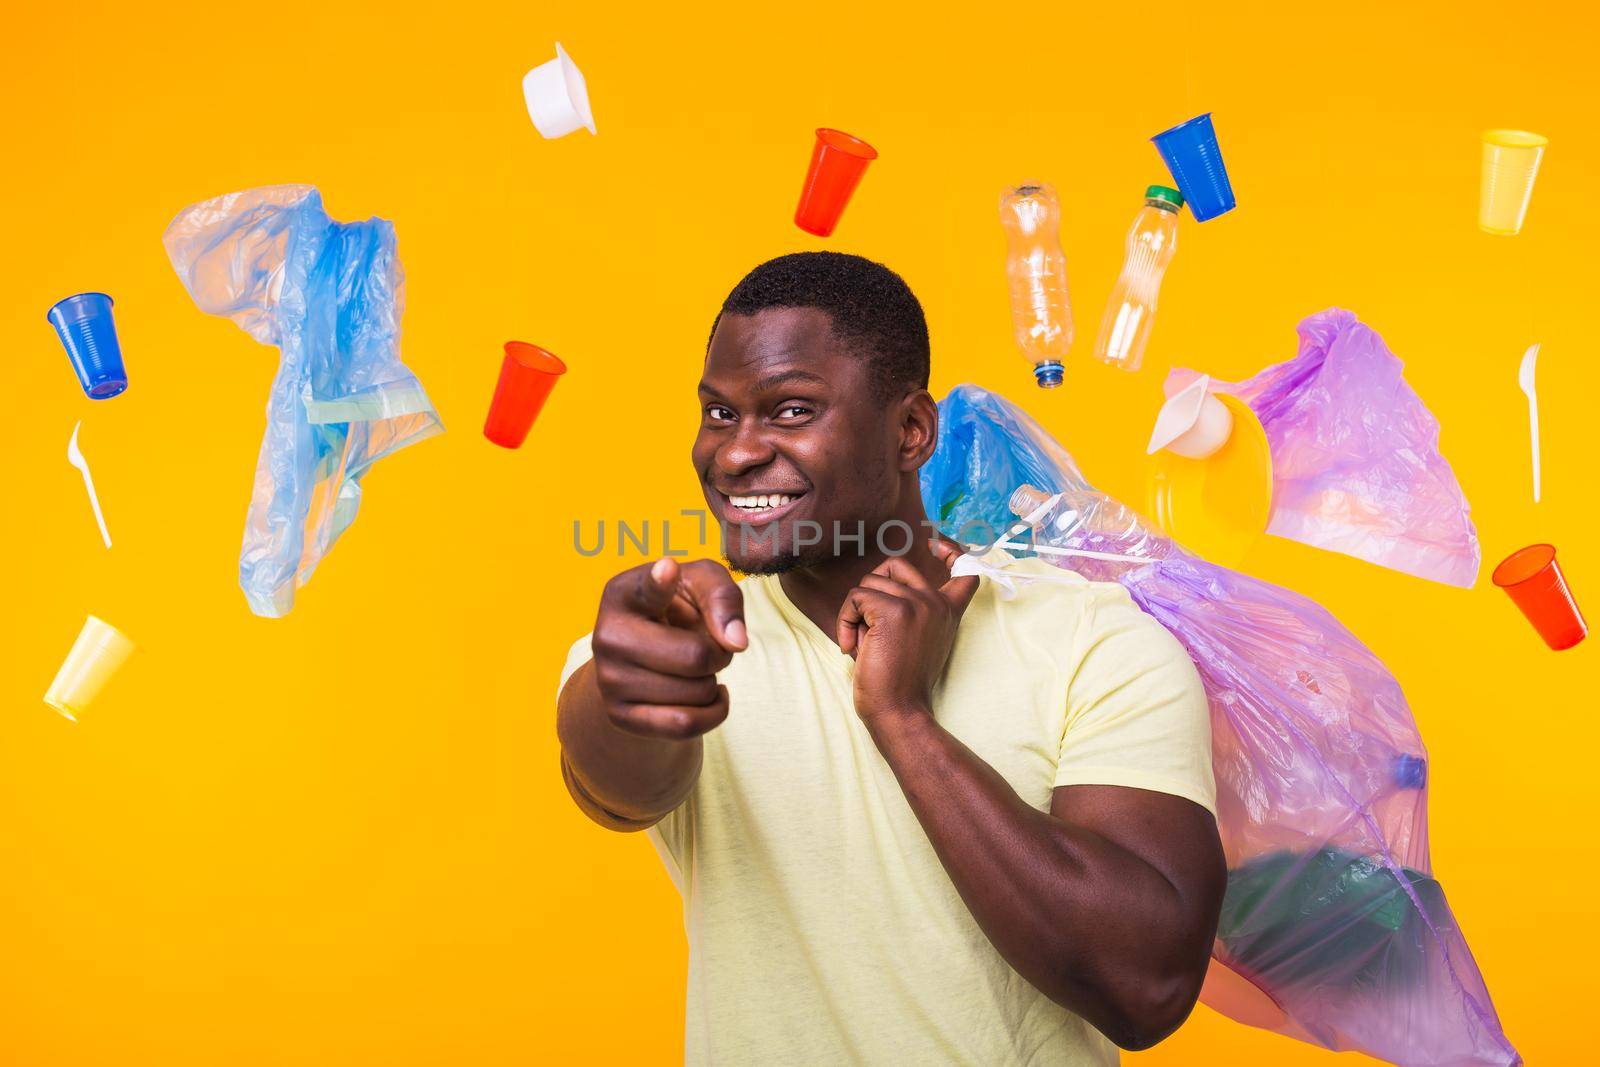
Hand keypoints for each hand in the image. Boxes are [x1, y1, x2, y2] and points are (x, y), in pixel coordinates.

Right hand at [591, 557, 746, 739]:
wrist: (643, 659)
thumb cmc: (678, 611)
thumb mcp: (702, 585)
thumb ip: (723, 597)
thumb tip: (734, 642)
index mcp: (624, 592)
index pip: (648, 588)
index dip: (661, 581)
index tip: (668, 569)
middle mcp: (607, 634)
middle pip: (696, 657)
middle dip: (719, 654)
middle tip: (706, 645)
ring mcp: (609, 679)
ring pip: (695, 693)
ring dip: (712, 682)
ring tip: (695, 668)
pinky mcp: (620, 716)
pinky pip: (685, 726)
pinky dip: (713, 712)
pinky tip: (708, 696)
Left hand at [835, 540, 979, 723]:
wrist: (899, 712)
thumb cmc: (899, 682)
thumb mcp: (916, 640)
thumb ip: (911, 611)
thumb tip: (881, 579)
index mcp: (947, 611)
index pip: (965, 570)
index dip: (951, 552)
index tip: (936, 545)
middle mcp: (937, 603)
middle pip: (894, 566)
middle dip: (872, 589)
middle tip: (867, 626)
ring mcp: (918, 604)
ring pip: (869, 584)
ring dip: (855, 613)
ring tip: (861, 645)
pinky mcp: (894, 610)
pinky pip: (856, 597)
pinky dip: (845, 620)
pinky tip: (852, 647)